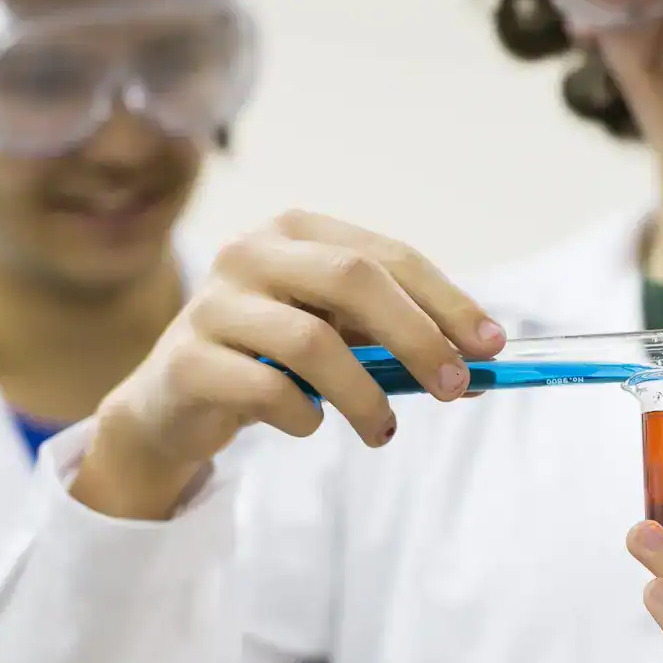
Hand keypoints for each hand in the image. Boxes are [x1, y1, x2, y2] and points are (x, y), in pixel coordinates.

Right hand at [74, 211, 504, 518]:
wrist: (170, 405)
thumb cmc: (268, 361)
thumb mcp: (335, 337)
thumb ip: (396, 341)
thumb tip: (482, 368)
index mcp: (296, 231)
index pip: (387, 256)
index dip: (446, 300)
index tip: (492, 346)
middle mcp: (251, 252)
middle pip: (353, 279)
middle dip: (416, 336)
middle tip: (453, 388)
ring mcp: (213, 303)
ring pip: (312, 341)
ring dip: (364, 394)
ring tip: (382, 430)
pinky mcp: (188, 360)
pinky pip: (267, 390)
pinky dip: (304, 416)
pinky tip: (309, 424)